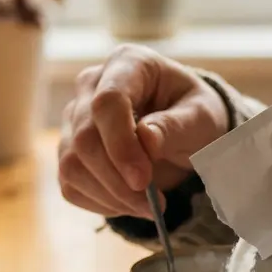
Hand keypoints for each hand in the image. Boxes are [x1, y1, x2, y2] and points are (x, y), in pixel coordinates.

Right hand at [58, 44, 228, 217]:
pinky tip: (129, 204)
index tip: (143, 179)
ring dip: (110, 196)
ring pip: (72, 164)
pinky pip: (71, 184)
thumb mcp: (201, 117)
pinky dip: (100, 203)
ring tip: (148, 206)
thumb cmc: (195, 115)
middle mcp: (91, 86)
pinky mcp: (70, 150)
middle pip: (84, 138)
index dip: (121, 144)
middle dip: (117, 179)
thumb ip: (175, 125)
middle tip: (154, 204)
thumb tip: (147, 140)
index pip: (107, 102)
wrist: (186, 130)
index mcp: (127, 64)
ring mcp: (75, 119)